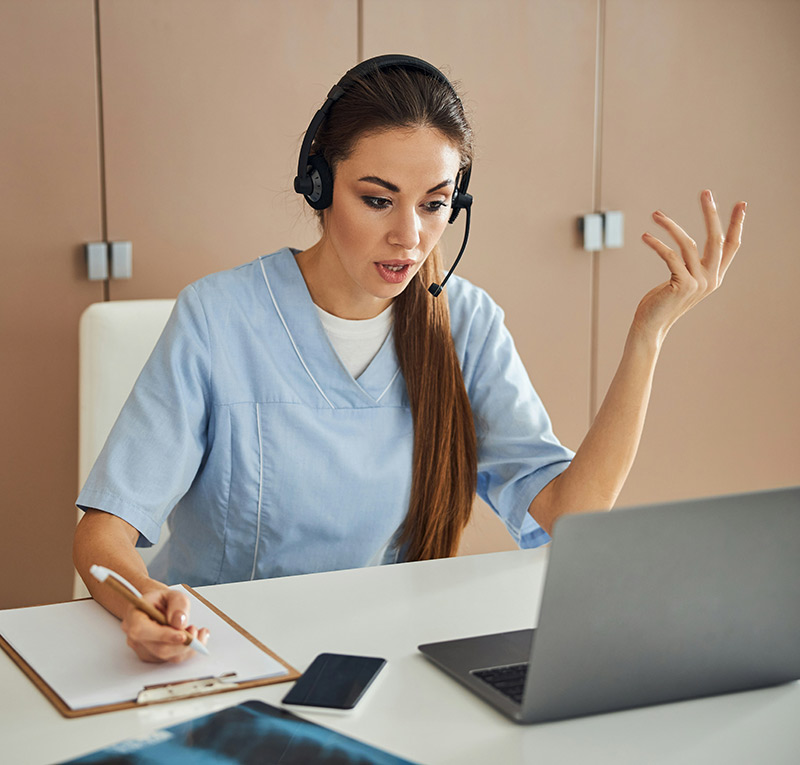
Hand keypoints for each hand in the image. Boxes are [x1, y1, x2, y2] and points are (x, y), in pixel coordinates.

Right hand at [120, 586, 208, 662]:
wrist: (154, 606)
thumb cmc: (160, 600)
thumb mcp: (171, 593)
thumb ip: (177, 604)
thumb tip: (179, 621)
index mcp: (134, 616)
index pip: (142, 631)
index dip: (164, 635)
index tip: (183, 635)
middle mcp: (134, 637)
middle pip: (158, 648)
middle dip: (182, 643)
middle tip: (196, 631)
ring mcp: (142, 649)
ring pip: (167, 657)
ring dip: (187, 647)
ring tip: (197, 632)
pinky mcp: (152, 656)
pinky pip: (170, 658)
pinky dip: (186, 651)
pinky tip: (194, 638)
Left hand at [635, 190, 745, 340]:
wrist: (650, 325)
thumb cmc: (662, 301)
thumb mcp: (682, 280)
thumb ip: (690, 265)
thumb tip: (686, 245)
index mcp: (714, 276)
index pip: (731, 245)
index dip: (737, 224)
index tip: (741, 204)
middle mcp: (711, 279)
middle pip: (716, 239)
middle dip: (711, 213)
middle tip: (706, 192)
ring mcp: (698, 282)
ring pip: (688, 244)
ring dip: (670, 226)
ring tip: (656, 214)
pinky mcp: (682, 284)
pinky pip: (670, 256)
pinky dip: (656, 244)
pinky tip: (645, 237)